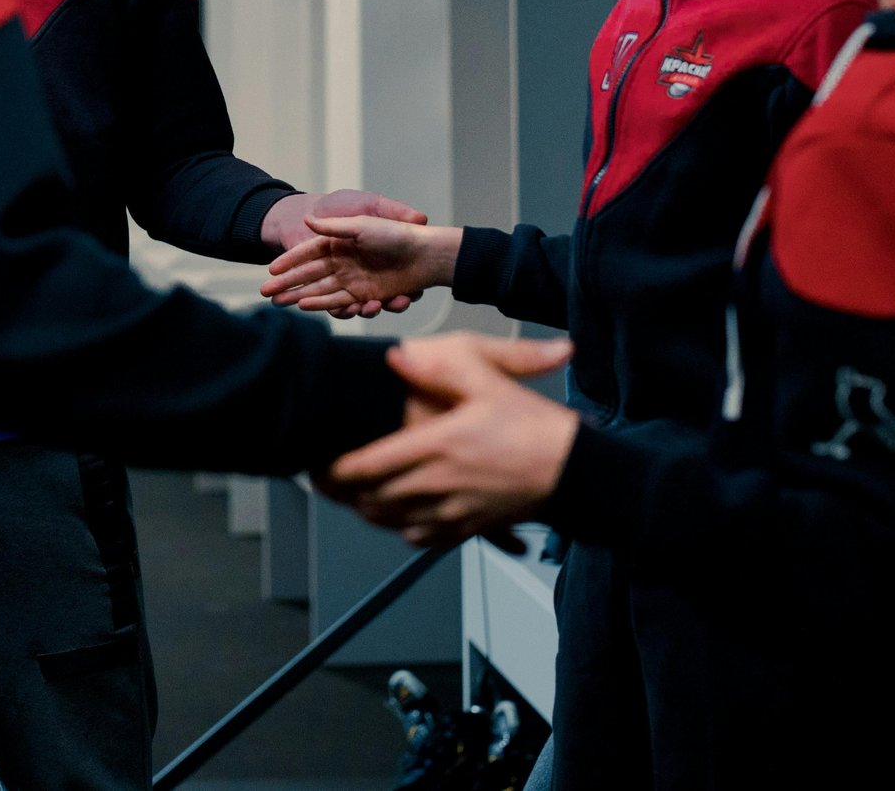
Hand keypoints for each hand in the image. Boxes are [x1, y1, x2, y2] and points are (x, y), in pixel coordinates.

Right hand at [259, 192, 429, 317]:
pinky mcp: (363, 295)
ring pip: (319, 291)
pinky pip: (339, 302)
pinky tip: (306, 306)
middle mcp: (342, 262)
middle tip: (265, 293)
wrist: (424, 254)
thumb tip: (307, 220)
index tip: (270, 269)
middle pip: (308, 276)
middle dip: (286, 284)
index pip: (306, 253)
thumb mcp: (362, 224)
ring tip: (281, 302)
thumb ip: (334, 226)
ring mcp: (352, 280)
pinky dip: (322, 305)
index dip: (288, 261)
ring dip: (299, 296)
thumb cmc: (395, 234)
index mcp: (339, 243)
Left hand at [324, 334, 578, 546]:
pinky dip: (402, 528)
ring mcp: (455, 511)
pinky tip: (397, 517)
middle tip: (323, 482)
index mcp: (438, 446)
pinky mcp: (471, 527)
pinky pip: (424, 537)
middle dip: (343, 493)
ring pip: (393, 520)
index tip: (317, 462)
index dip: (336, 468)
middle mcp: (440, 483)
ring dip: (368, 511)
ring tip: (351, 497)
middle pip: (373, 498)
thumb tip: (397, 357)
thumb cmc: (536, 428)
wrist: (577, 473)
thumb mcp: (490, 382)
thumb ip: (441, 368)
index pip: (370, 464)